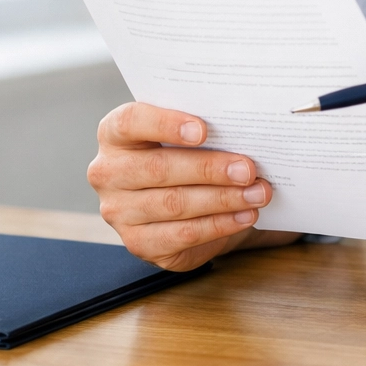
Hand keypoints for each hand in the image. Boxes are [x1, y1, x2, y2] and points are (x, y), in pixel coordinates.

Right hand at [88, 102, 282, 270]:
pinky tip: (244, 216)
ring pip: (173, 204)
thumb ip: (201, 127)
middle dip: (209, 169)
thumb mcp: (187, 135)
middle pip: (158, 168)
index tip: (203, 130)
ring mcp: (119, 212)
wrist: (183, 198)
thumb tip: (242, 130)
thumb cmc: (186, 154)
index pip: (130, 122)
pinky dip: (219, 224)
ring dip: (222, 199)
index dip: (165, 125)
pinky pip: (183, 234)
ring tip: (257, 193)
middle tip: (248, 169)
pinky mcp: (140, 242)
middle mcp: (108, 173)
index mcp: (114, 134)